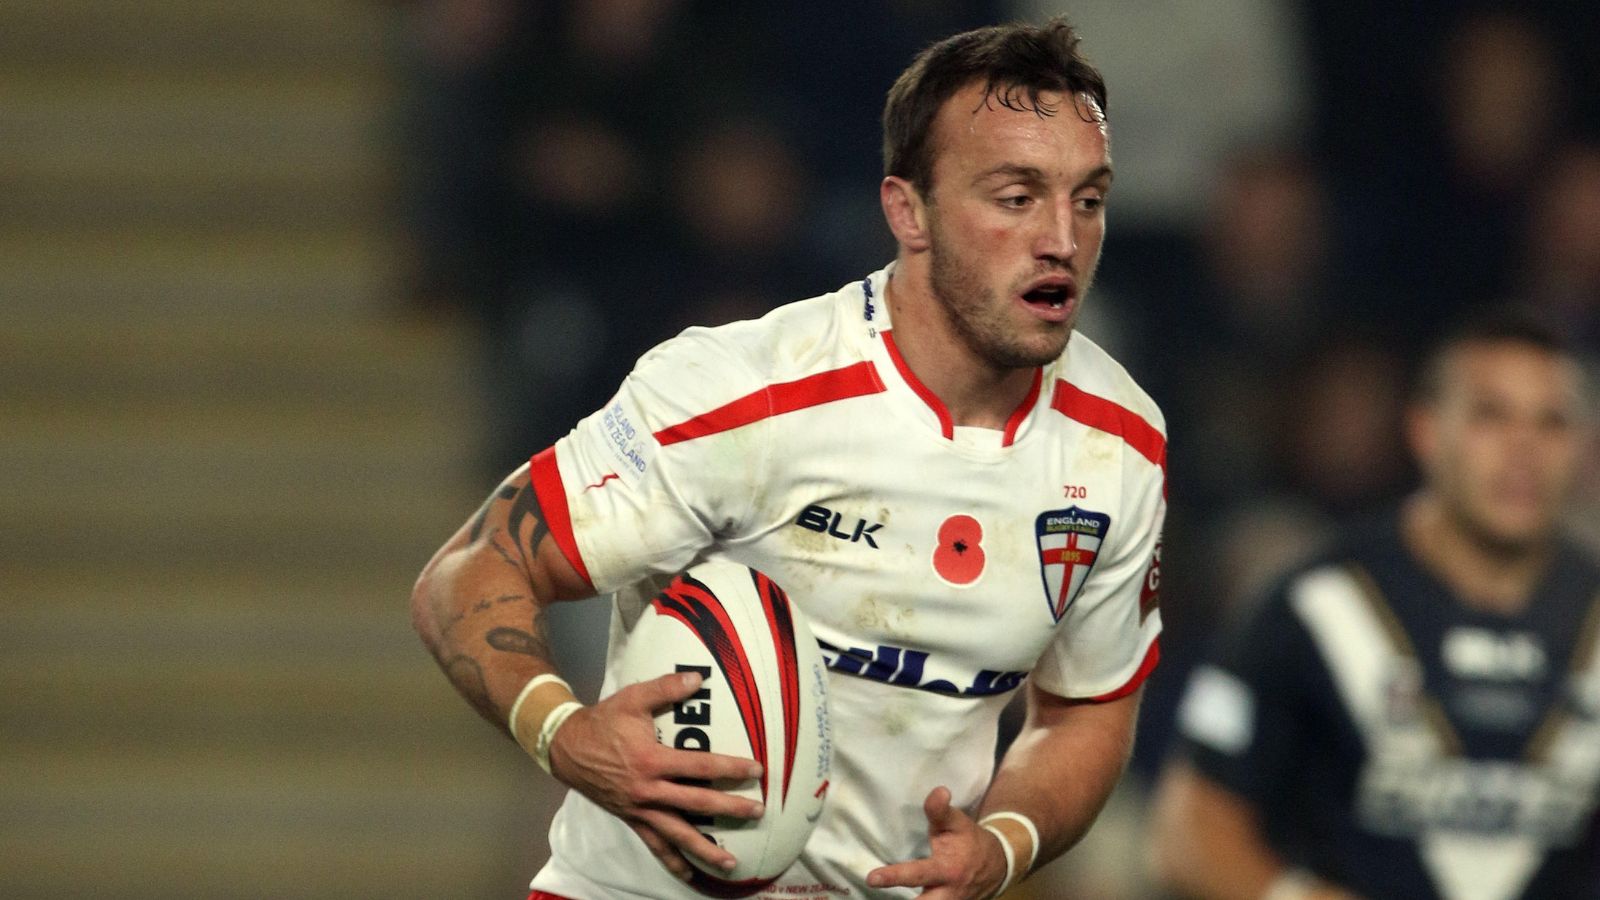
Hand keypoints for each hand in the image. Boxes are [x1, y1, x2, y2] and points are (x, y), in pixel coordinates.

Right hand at [546, 670, 764, 881]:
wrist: (566, 748)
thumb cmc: (602, 722)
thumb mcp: (632, 699)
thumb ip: (666, 688)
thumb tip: (698, 678)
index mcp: (652, 760)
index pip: (701, 767)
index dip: (731, 768)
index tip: (756, 770)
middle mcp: (648, 790)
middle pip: (697, 804)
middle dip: (730, 809)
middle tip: (758, 812)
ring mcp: (640, 810)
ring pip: (678, 834)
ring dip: (705, 849)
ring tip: (731, 862)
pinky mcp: (632, 819)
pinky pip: (654, 845)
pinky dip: (672, 861)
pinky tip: (690, 874)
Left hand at [866, 786, 1008, 898]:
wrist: (998, 866)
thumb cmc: (969, 841)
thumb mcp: (957, 822)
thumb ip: (941, 810)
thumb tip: (938, 791)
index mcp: (946, 870)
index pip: (917, 875)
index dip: (894, 877)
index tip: (872, 878)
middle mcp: (946, 894)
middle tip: (875, 894)